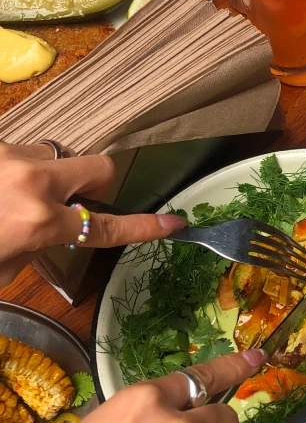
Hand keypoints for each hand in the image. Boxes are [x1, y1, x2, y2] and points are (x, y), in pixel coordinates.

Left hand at [0, 142, 185, 288]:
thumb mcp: (2, 270)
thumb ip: (35, 248)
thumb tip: (45, 231)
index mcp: (37, 221)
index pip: (105, 226)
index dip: (143, 227)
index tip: (172, 224)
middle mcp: (30, 181)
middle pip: (98, 168)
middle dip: (91, 186)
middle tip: (64, 206)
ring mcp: (9, 157)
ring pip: (56, 156)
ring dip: (47, 176)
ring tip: (14, 197)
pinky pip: (22, 152)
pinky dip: (18, 170)